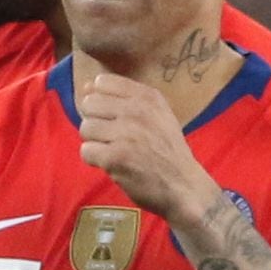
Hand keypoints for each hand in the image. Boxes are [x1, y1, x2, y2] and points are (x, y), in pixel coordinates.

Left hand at [73, 63, 213, 219]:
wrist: (184, 187)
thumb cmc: (168, 151)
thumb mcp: (158, 115)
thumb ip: (124, 99)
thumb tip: (86, 87)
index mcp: (147, 97)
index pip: (102, 82)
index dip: (100, 101)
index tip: (112, 117)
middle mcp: (136, 110)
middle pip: (89, 105)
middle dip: (96, 123)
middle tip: (112, 138)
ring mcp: (125, 133)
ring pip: (85, 128)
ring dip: (96, 143)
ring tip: (114, 151)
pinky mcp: (115, 157)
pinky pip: (86, 151)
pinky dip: (96, 160)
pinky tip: (113, 164)